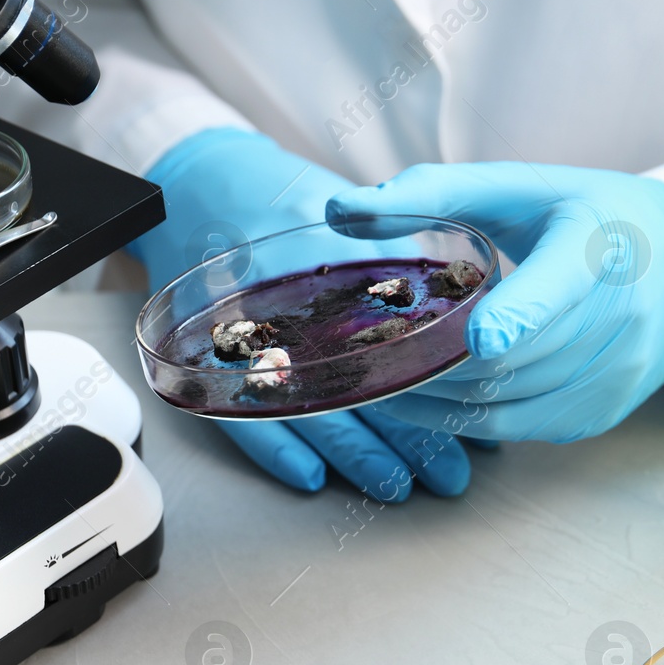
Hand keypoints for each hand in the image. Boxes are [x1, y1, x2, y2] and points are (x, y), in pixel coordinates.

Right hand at [133, 129, 480, 496]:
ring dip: (352, 457)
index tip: (466, 420)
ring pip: (304, 411)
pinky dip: (274, 449)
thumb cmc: (280, 196)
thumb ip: (395, 261)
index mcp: (322, 271)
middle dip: (400, 441)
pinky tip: (311, 477)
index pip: (382, 344)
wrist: (197, 177)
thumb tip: (460, 311)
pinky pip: (241, 412)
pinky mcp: (213, 355)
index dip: (427, 389)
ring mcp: (243, 336)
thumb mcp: (345, 216)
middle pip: (348, 390)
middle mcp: (283, 309)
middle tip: (444, 478)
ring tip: (396, 487)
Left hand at [326, 163, 663, 441]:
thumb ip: (431, 193)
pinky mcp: (600, 414)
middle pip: (513, 358)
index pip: (561, 284)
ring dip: (438, 396)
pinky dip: (464, 417)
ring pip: (509, 401)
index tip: (482, 339)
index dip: (523, 314)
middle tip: (363, 355)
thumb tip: (338, 212)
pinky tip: (425, 398)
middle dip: (433, 363)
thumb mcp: (522, 187)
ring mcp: (616, 375)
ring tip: (380, 376)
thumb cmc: (587, 216)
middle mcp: (620, 317)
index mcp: (597, 246)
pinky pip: (518, 428)